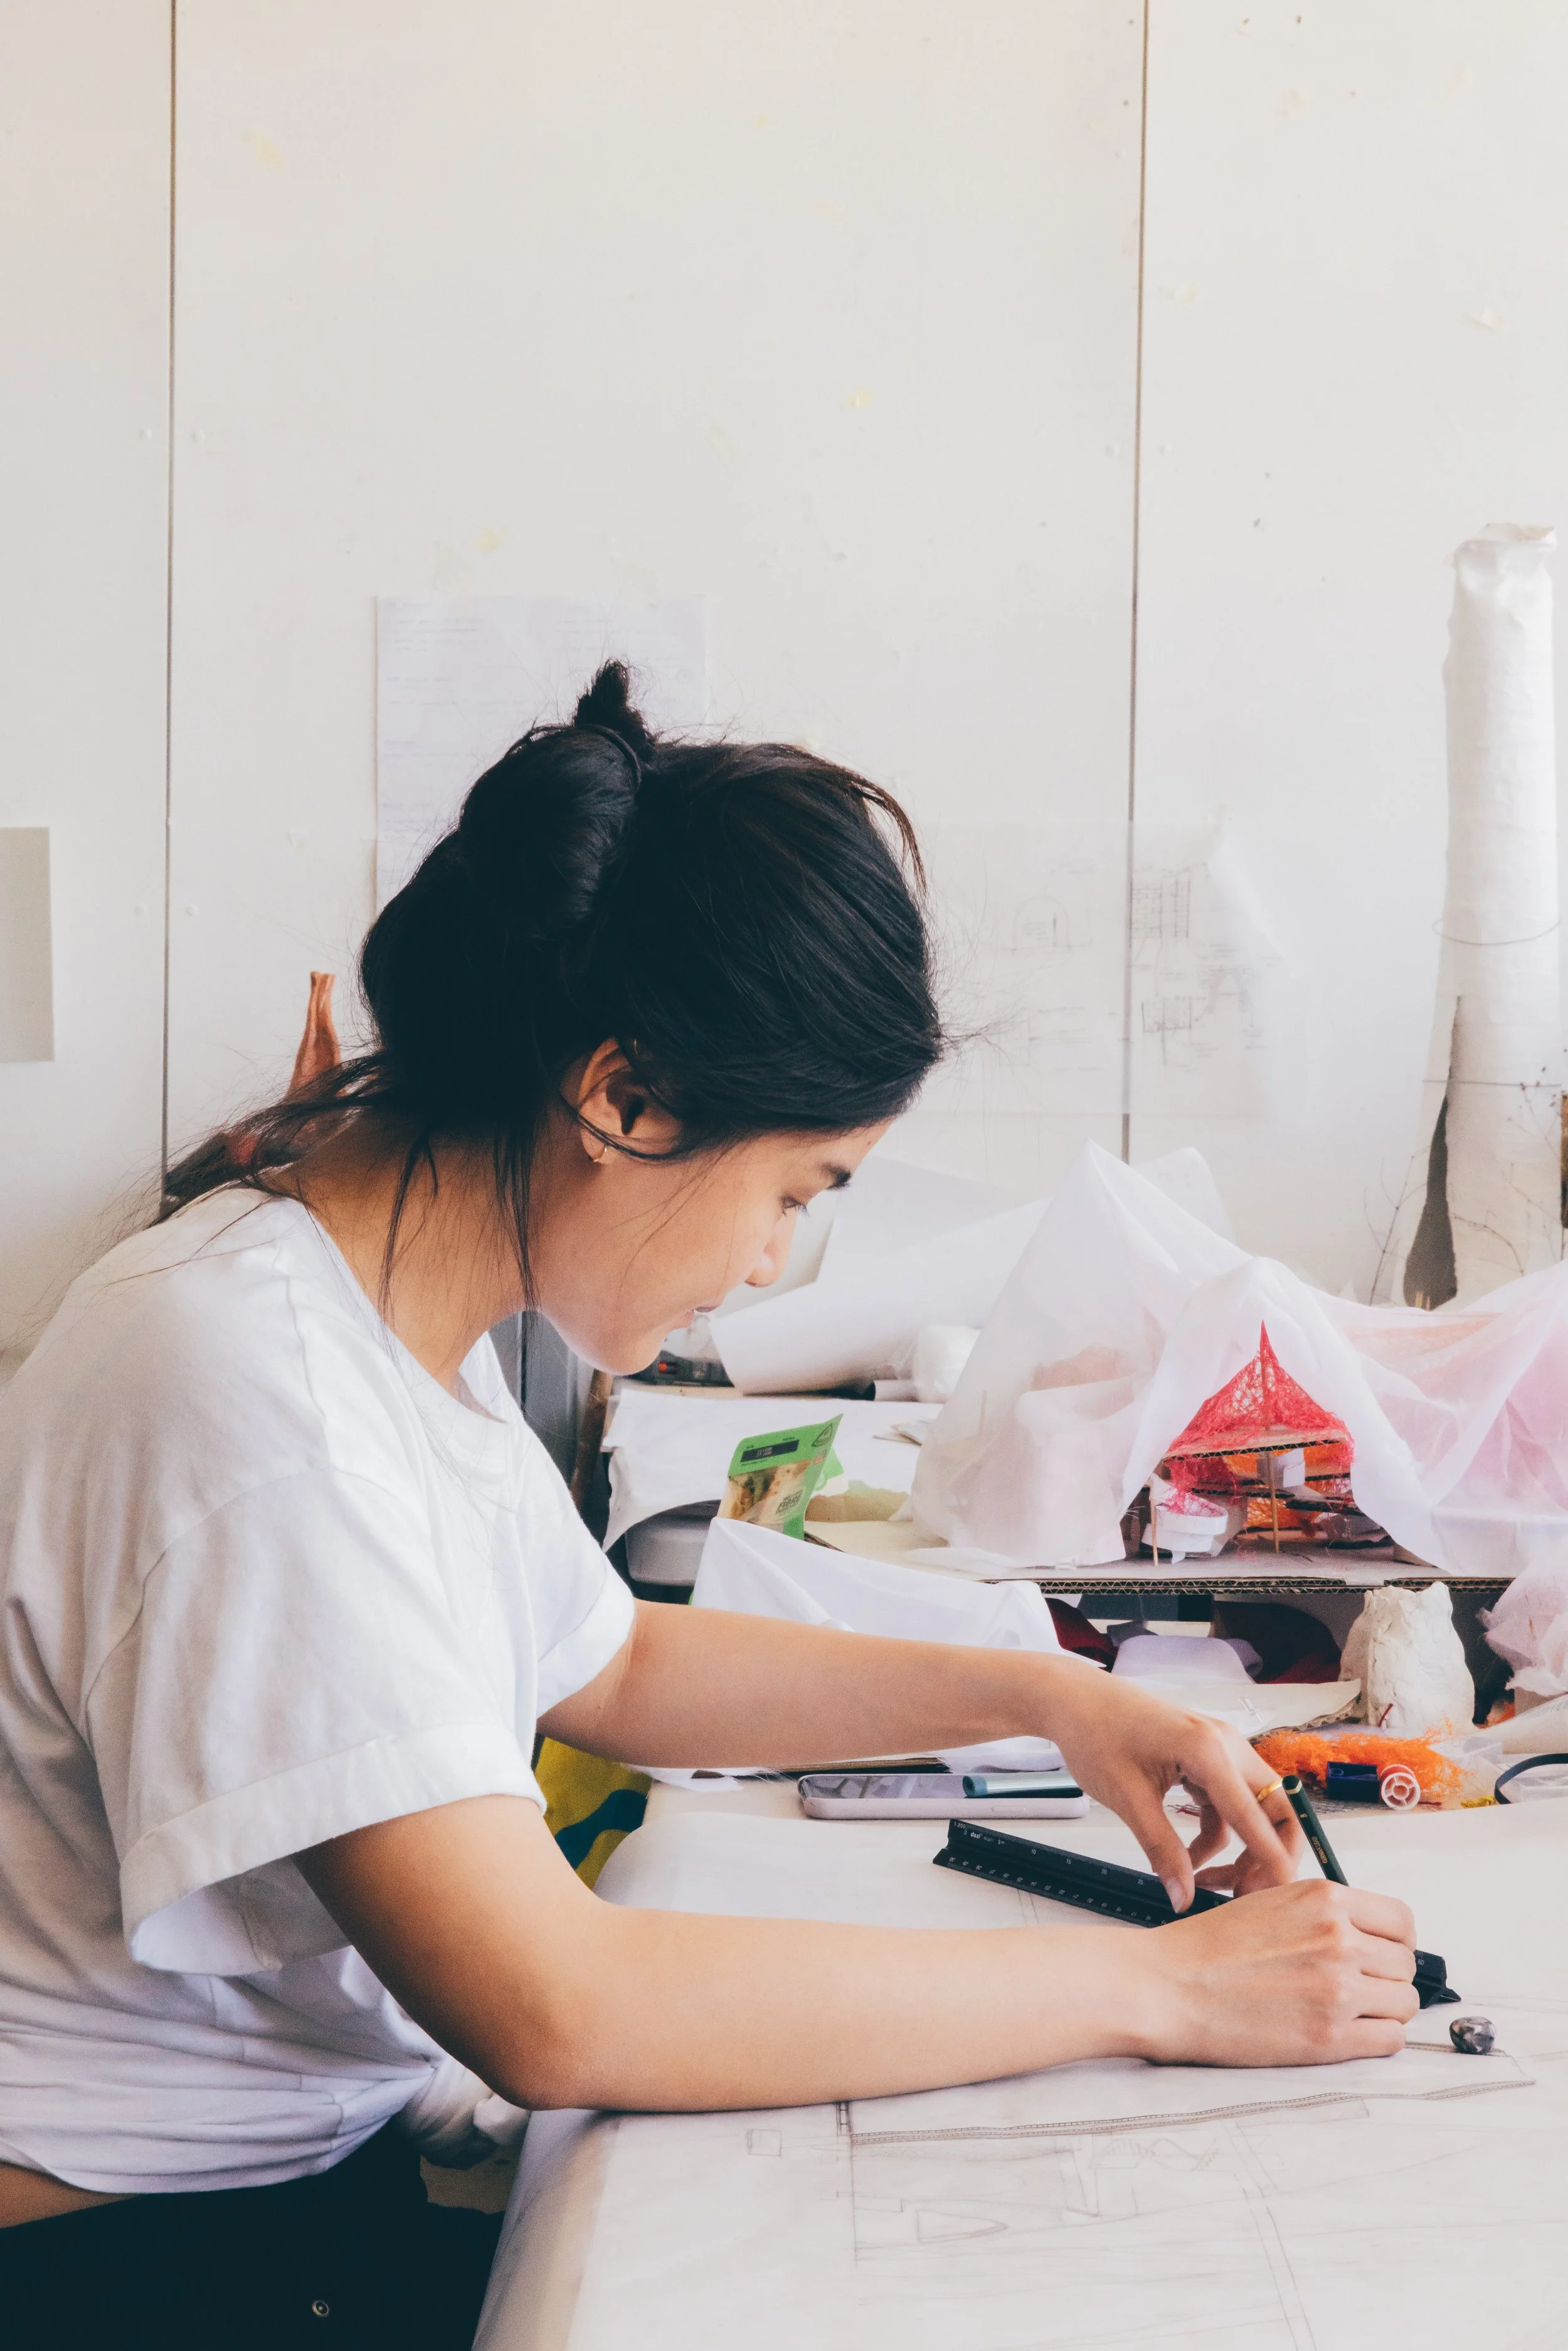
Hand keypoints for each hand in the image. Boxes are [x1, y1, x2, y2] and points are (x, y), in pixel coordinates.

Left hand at [1041, 1667, 1304, 1909]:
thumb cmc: (1095, 1734)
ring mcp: (1219, 1749)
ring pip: (1252, 1811)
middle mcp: (1225, 1745)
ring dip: (1239, 1850)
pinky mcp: (1206, 1757)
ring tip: (1204, 1883)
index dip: (1273, 1860)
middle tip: (1246, 1894)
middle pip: (1274, 1808)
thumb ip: (1161, 1850)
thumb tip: (1182, 1897)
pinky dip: (1217, 1833)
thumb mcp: (1128, 1799)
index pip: (1256, 1815)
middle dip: (1268, 1854)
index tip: (1285, 1895)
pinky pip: (1227, 1804)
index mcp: (1209, 1751)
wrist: (1074, 1700)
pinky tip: (1189, 1857)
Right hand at [1123, 1877, 1419, 2066]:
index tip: (1381, 1954)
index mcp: (1324, 1899)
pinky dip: (1377, 2039)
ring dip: (1384, 2010)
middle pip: (1405, 1964)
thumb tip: (1365, 1937)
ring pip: (1404, 2003)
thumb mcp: (1271, 1903)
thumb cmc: (1208, 1948)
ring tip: (1349, 2013)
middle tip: (1357, 1988)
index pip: (1401, 1921)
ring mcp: (1338, 1988)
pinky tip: (1347, 2034)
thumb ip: (1322, 1915)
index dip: (1395, 1941)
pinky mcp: (1330, 2036)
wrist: (1168, 1986)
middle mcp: (1339, 1939)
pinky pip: (1391, 2040)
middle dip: (1386, 1977)